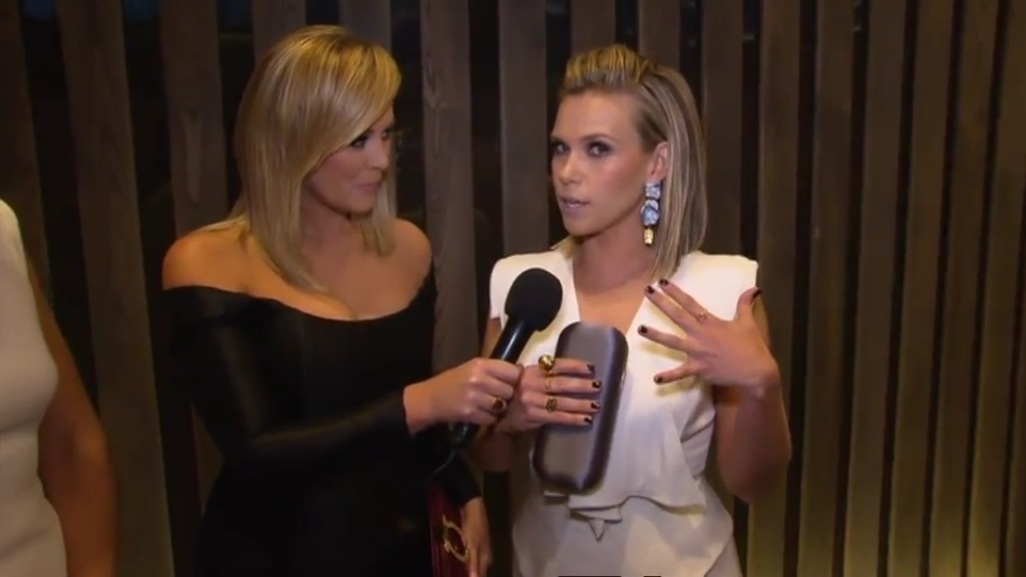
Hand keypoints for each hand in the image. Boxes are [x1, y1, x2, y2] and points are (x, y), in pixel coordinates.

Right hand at [419, 358, 522, 424]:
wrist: (431, 398)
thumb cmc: (455, 381)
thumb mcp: (473, 368)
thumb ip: (495, 370)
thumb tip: (521, 373)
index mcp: (481, 364)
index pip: (512, 372)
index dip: (514, 379)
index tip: (511, 383)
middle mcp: (478, 378)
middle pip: (509, 390)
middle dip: (506, 396)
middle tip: (497, 396)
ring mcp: (474, 397)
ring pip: (502, 406)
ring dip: (498, 409)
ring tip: (488, 405)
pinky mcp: (470, 413)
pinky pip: (491, 418)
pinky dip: (488, 418)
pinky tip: (479, 413)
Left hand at [459, 498, 491, 576]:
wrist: (472, 507)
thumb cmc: (473, 527)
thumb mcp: (472, 546)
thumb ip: (473, 563)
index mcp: (486, 556)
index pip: (481, 573)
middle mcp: (485, 553)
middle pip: (479, 568)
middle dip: (472, 572)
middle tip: (459, 574)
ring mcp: (480, 546)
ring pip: (474, 561)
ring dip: (467, 566)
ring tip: (457, 570)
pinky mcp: (474, 540)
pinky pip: (470, 554)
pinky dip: (465, 558)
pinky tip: (458, 559)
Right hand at [496, 355, 596, 432]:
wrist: (494, 411)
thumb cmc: (511, 393)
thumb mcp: (522, 377)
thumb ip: (540, 374)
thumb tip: (569, 372)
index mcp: (530, 371)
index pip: (555, 365)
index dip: (574, 366)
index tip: (590, 367)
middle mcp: (531, 384)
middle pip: (561, 383)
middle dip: (581, 385)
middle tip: (598, 386)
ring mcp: (533, 400)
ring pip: (562, 401)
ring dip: (581, 403)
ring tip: (596, 404)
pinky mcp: (534, 416)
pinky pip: (557, 417)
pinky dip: (573, 418)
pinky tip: (586, 419)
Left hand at [639, 281, 779, 392]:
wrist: (756, 371)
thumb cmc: (751, 346)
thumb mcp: (748, 322)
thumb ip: (745, 304)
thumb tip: (754, 288)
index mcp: (711, 322)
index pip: (690, 303)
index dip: (676, 292)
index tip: (662, 282)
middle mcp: (701, 335)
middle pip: (677, 316)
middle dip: (661, 303)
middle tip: (647, 292)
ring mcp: (698, 352)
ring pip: (673, 342)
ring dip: (656, 335)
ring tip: (640, 329)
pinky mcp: (699, 369)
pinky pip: (681, 373)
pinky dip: (669, 377)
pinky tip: (656, 379)